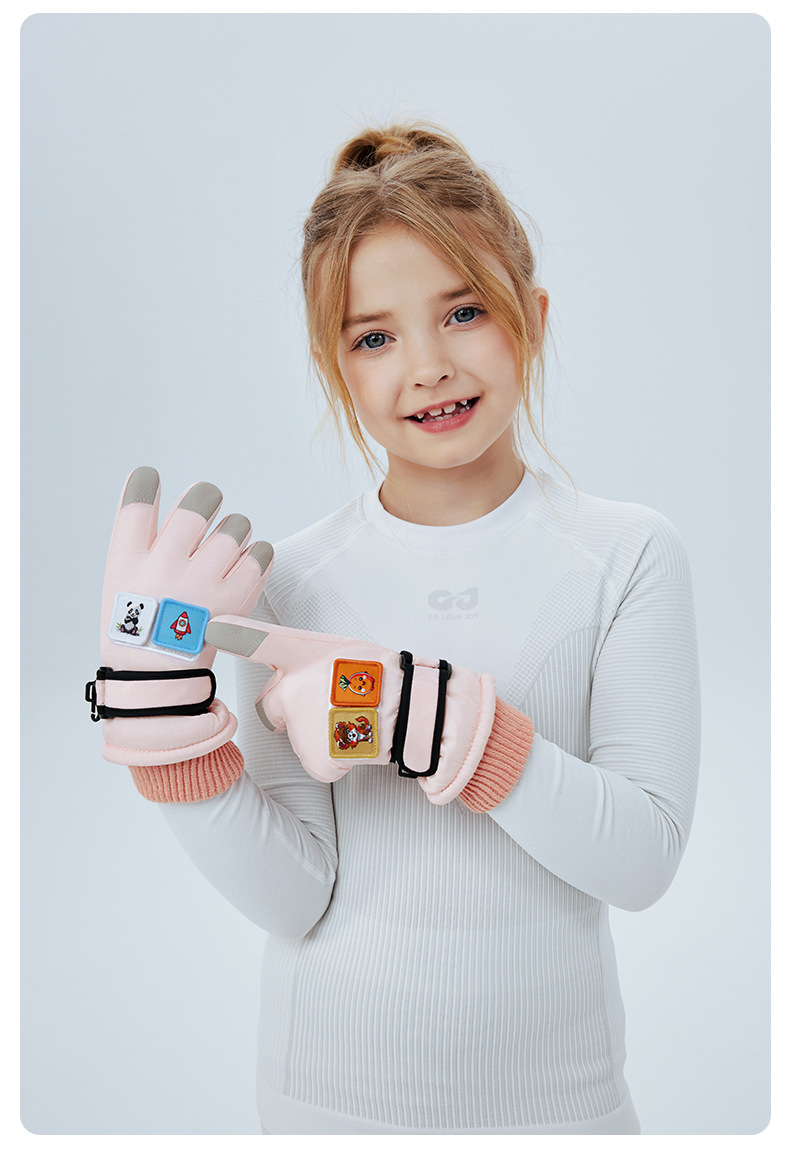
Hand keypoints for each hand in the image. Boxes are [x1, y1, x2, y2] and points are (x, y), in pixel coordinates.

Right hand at [87, 467, 272, 765]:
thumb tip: (158, 491)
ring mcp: (201, 583)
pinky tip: (246, 562)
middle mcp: (165, 568)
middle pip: (197, 506)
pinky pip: (260, 555)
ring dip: (236, 529)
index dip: (145, 483)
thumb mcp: (119, 583)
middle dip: (206, 497)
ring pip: (236, 527)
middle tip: (208, 502)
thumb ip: (138, 541)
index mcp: (128, 563)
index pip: (136, 506)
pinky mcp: (234, 600)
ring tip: (228, 544)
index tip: (150, 476)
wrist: (159, 682)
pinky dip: (258, 554)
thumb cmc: (139, 630)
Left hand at [205, 615, 496, 804]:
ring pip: (298, 737)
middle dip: (290, 710)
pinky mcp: (317, 754)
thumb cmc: (391, 678)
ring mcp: (306, 721)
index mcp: (309, 652)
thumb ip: (310, 660)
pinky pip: (319, 764)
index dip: (231, 634)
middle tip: (332, 706)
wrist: (427, 712)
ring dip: (321, 737)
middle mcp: (300, 684)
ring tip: (357, 723)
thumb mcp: (349, 651)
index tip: (206, 628)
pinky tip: (361, 744)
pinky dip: (337, 762)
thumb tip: (286, 676)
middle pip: (271, 704)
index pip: (262, 639)